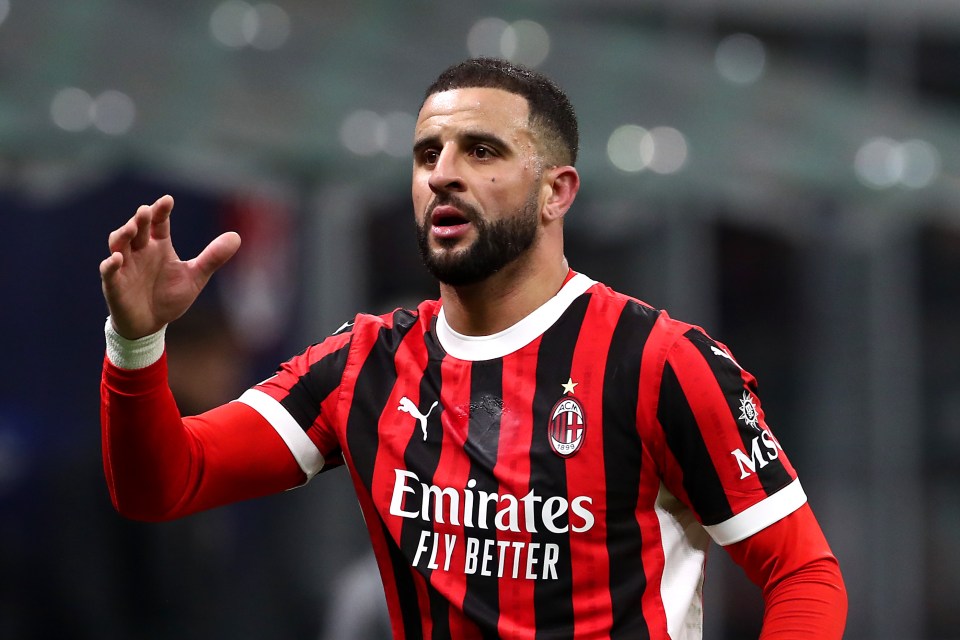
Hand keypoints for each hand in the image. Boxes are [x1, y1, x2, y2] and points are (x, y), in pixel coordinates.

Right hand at [99, 195, 240, 338]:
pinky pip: (109, 272)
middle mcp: (139, 251)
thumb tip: (236, 236)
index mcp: (158, 246)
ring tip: (131, 228)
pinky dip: (111, 264)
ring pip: (118, 244)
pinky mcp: (114, 285)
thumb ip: (212, 257)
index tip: (168, 200)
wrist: (151, 325)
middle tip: (146, 210)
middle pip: (137, 229)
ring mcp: (125, 267)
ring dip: (123, 235)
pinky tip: (117, 259)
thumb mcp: (195, 277)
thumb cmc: (169, 297)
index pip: (158, 223)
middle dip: (140, 219)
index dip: (161, 211)